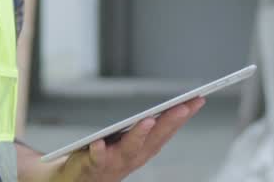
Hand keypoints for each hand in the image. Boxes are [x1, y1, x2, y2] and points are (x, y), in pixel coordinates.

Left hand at [54, 98, 205, 181]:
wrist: (74, 180)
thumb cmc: (102, 157)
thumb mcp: (127, 142)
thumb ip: (143, 128)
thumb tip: (168, 104)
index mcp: (142, 150)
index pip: (166, 131)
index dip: (183, 117)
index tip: (199, 99)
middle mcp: (131, 159)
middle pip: (153, 140)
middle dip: (169, 122)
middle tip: (183, 105)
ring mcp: (112, 165)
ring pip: (128, 151)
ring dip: (139, 136)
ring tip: (148, 119)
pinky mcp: (90, 167)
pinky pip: (94, 161)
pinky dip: (98, 153)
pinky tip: (97, 143)